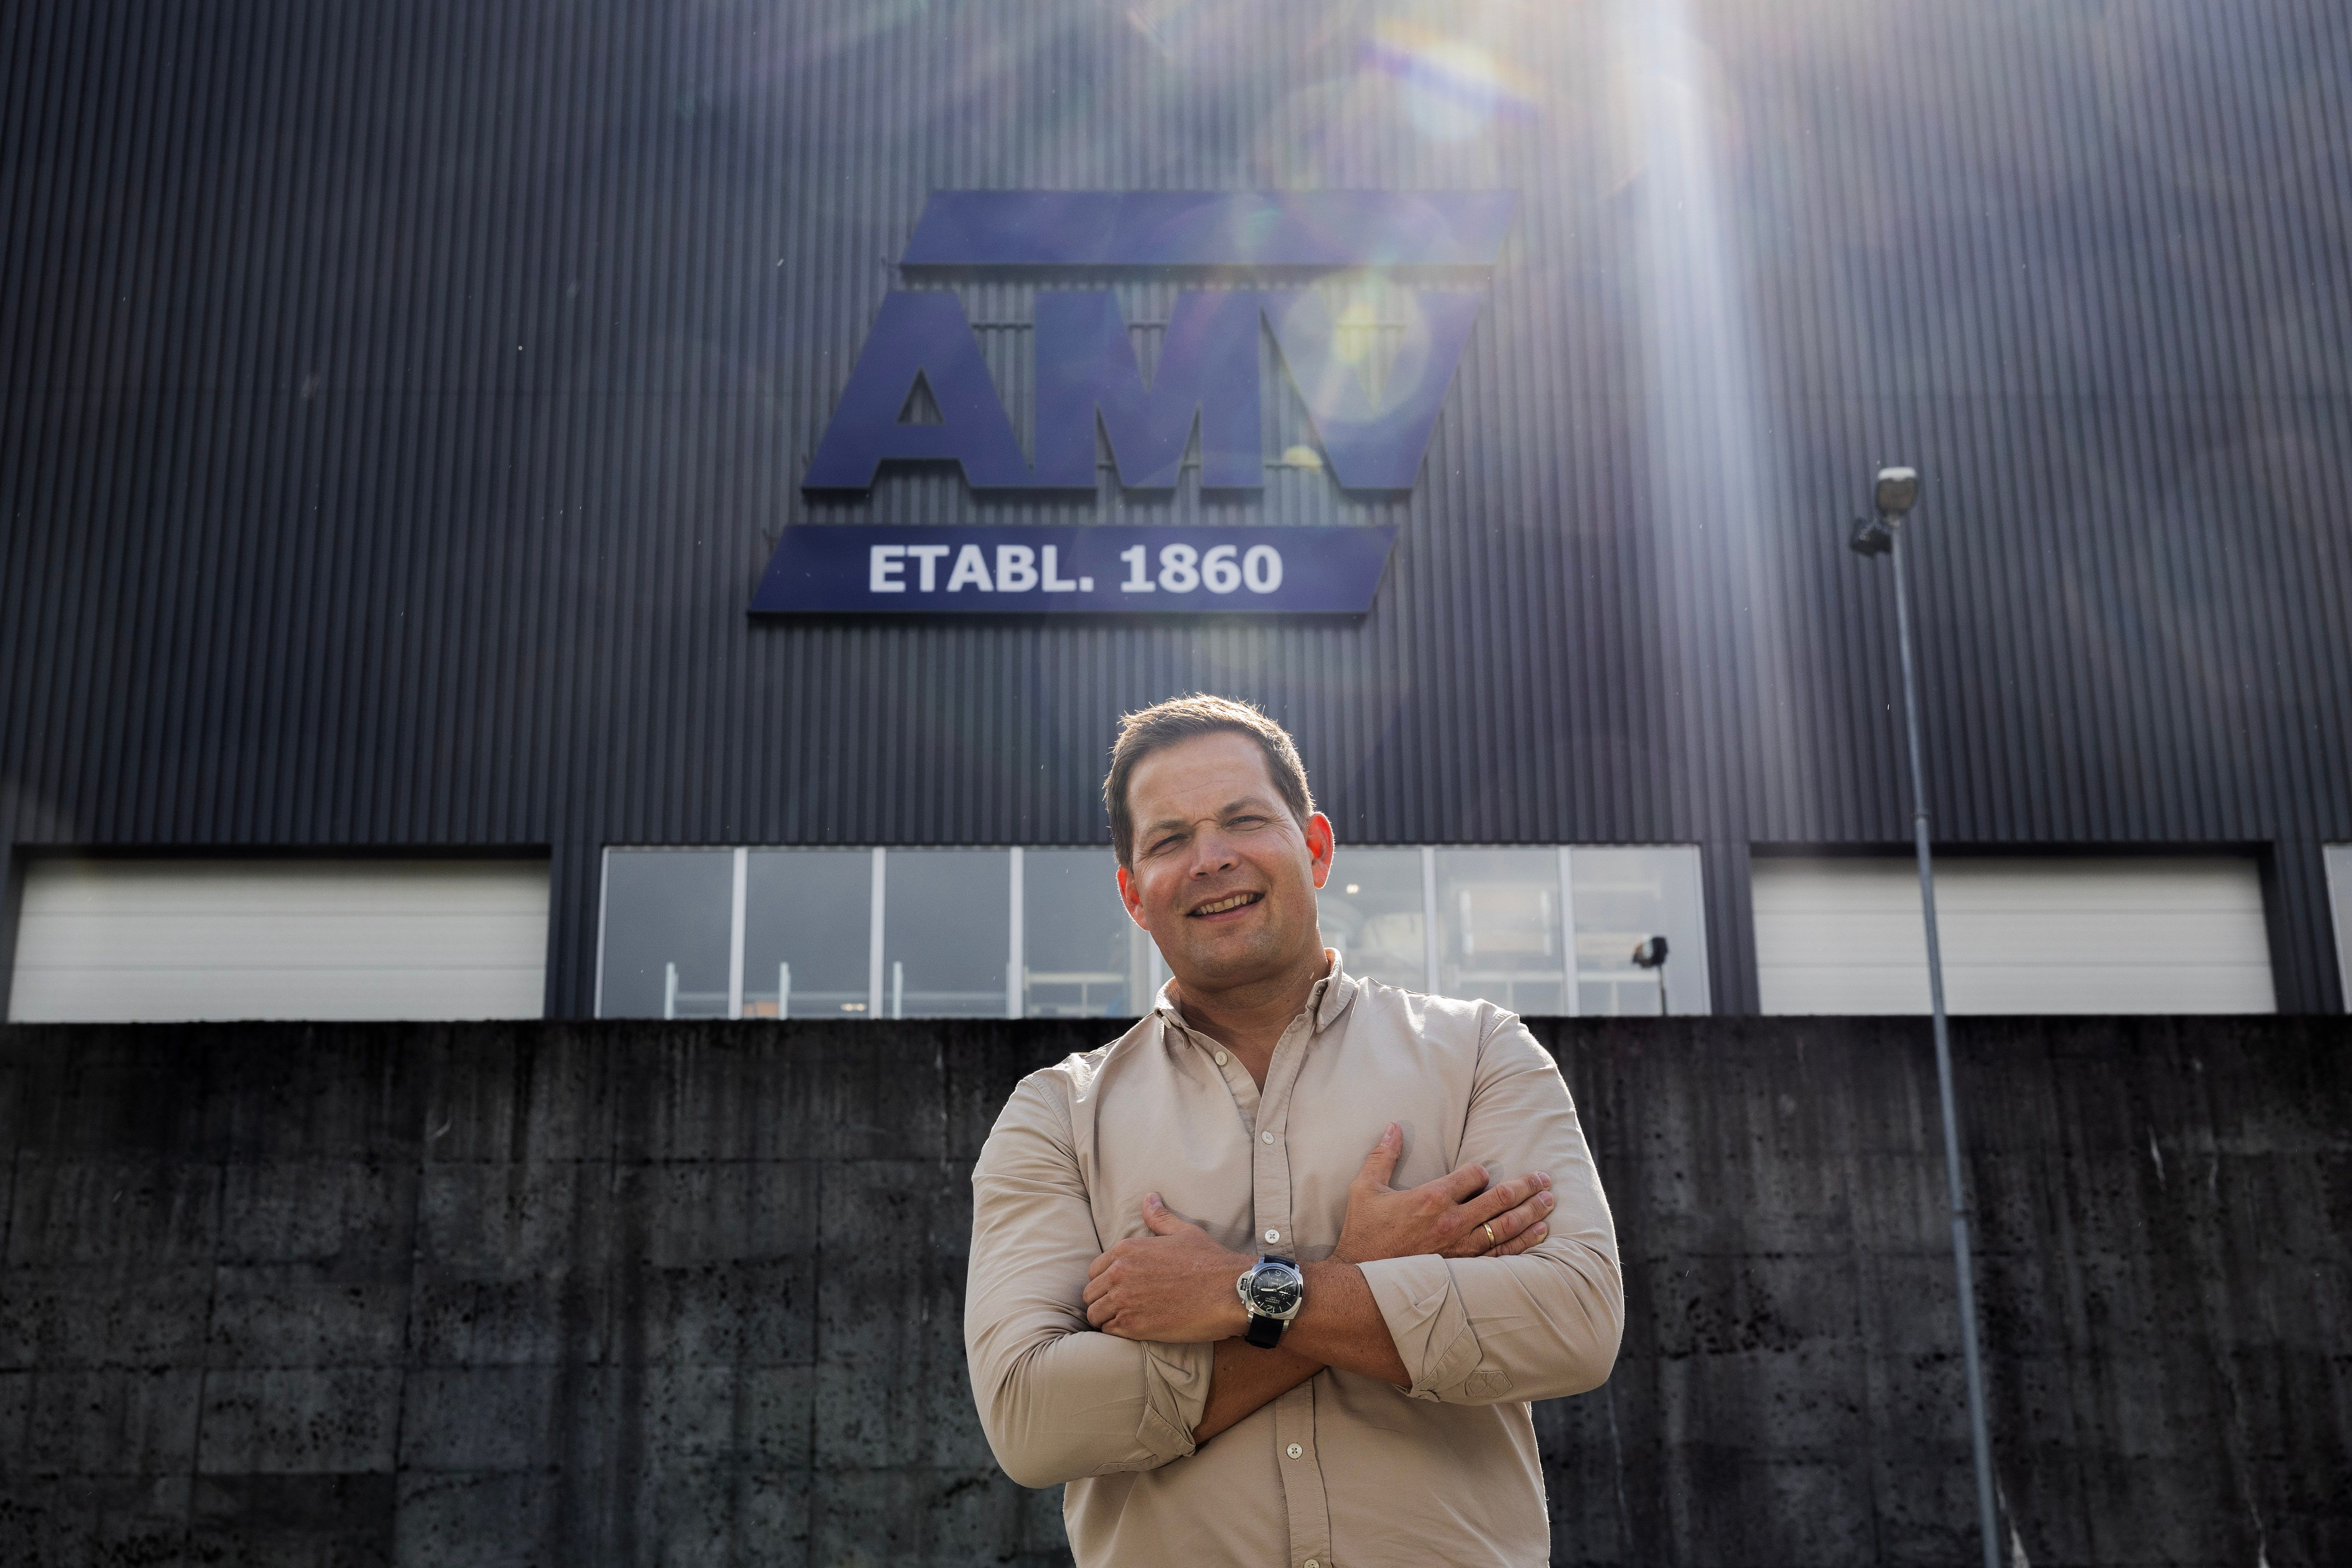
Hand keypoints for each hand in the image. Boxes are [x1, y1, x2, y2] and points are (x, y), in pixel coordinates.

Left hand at [1083, 1194, 1253, 1343]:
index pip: (1094, 1271)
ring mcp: (1124, 1301)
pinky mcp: (1133, 1326)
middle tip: (1123, 1308)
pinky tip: (1136, 1330)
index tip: (1120, 1289)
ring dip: (1108, 1319)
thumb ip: (1160, 1218)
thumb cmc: (1210, 1261)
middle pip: (1091, 1294)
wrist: (1229, 1291)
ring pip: (1096, 1315)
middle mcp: (1119, 1273)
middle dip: (1103, 1301)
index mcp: (1126, 1250)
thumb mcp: (1184, 1232)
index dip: (1105, 1281)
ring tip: (1127, 1321)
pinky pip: (1109, 1332)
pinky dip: (1118, 1333)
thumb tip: (1149, 1198)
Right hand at [1331, 1123, 1553, 1264]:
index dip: (1483, 1172)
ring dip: (1532, 1211)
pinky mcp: (1464, 1267)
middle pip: (1500, 1199)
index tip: (1483, 1173)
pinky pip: (1502, 1253)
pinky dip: (1524, 1241)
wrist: (1364, 1283)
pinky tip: (1539, 1232)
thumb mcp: (1366, 1189)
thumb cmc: (1364, 1234)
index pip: (1474, 1176)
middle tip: (1545, 1178)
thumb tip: (1394, 1125)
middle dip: (1526, 1186)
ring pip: (1507, 1226)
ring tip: (1549, 1201)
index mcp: (1432, 1198)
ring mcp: (1462, 1247)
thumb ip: (1383, 1155)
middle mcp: (1453, 1222)